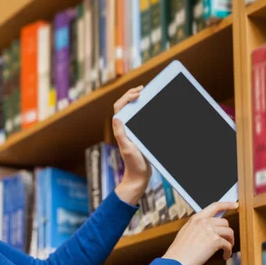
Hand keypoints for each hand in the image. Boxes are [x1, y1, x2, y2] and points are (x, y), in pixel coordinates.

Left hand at [112, 86, 150, 204]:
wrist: (139, 176)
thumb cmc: (133, 164)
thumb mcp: (127, 148)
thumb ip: (121, 134)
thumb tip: (115, 118)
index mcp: (120, 129)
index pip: (119, 108)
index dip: (127, 97)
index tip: (138, 94)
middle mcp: (124, 129)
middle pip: (123, 106)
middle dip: (131, 94)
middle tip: (141, 88)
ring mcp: (130, 131)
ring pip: (130, 111)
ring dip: (135, 100)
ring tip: (144, 93)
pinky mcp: (137, 135)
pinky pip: (137, 118)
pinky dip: (142, 110)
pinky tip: (149, 108)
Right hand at [162, 201, 238, 264]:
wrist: (175, 262)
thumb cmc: (179, 252)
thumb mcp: (186, 234)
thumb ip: (197, 228)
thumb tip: (210, 230)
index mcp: (195, 219)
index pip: (214, 206)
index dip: (227, 204)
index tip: (235, 205)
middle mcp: (203, 221)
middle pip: (224, 222)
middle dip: (227, 232)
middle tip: (227, 241)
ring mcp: (209, 230)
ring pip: (229, 232)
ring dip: (230, 242)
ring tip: (226, 249)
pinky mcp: (215, 240)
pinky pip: (228, 244)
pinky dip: (228, 251)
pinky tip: (225, 256)